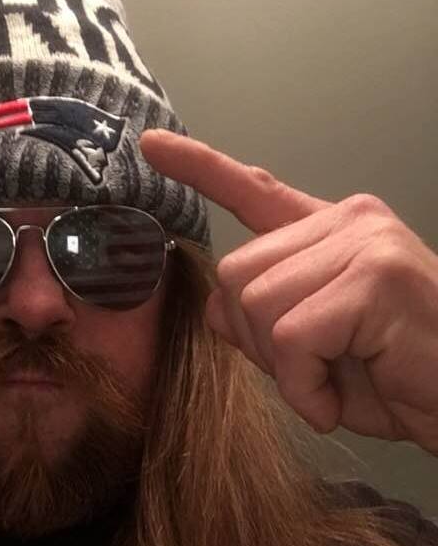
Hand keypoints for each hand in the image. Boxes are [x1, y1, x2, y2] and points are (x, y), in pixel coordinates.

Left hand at [141, 129, 437, 454]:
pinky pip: (291, 337)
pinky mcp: (375, 276)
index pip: (253, 189)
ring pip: (257, 304)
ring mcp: (363, 242)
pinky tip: (336, 400)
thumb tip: (215, 305)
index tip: (151, 146)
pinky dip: (304, 386)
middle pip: (235, 276)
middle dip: (258, 339)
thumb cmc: (394, 378)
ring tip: (333, 381)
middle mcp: (345, 221)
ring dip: (284, 366)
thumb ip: (263, 318)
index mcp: (328, 232)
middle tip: (312, 369)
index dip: (199, 169)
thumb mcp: (311, 351)